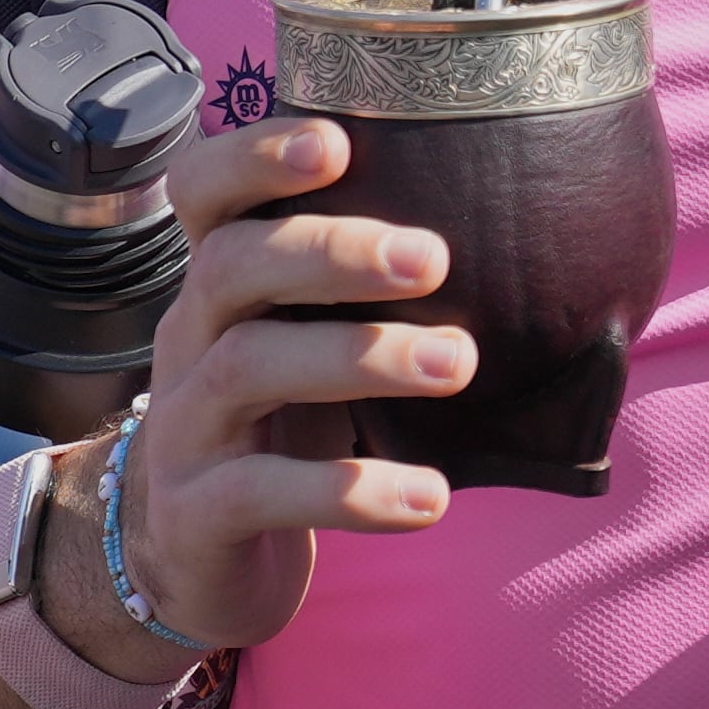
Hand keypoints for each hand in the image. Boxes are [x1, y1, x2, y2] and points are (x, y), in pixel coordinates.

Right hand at [67, 116, 471, 667]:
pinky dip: (349, 490)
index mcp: (218, 285)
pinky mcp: (193, 516)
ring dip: (358, 357)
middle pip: (232, 265)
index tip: (338, 144)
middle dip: (333, 252)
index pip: (204, 191)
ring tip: (456, 363)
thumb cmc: (282, 427)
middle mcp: (187, 340)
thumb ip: (366, 292)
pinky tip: (427, 499)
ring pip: (246, 367)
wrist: (198, 564)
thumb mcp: (306, 346)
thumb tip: (526, 232)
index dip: (254, 156)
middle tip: (434, 258)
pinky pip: (258, 492)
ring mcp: (182, 427)